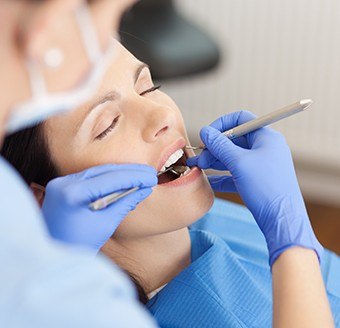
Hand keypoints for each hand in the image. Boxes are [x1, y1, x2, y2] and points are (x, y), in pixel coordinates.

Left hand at [42, 164, 156, 253]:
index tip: (152, 178)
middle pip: (104, 171)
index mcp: (72, 194)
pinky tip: (124, 181)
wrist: (55, 255)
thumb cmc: (80, 245)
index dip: (134, 177)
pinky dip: (108, 179)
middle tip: (150, 173)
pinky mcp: (63, 186)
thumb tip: (145, 189)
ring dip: (120, 174)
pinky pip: (90, 178)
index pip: (110, 179)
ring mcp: (61, 183)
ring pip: (97, 172)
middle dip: (129, 172)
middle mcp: (63, 183)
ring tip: (141, 175)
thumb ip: (125, 202)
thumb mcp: (106, 224)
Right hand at [187, 111, 322, 266]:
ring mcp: (261, 165)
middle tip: (199, 157)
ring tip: (198, 167)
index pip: (241, 119)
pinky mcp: (256, 181)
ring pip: (233, 157)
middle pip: (234, 140)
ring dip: (214, 161)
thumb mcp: (239, 163)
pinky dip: (222, 176)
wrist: (281, 220)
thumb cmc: (266, 188)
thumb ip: (220, 145)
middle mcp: (264, 148)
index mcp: (266, 137)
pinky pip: (235, 173)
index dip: (222, 125)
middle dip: (214, 147)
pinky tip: (209, 181)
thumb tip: (205, 131)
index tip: (207, 136)